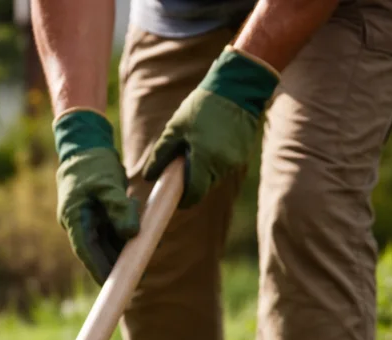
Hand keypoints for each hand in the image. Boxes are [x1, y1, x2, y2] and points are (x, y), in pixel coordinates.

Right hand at [54, 110, 139, 283]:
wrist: (86, 146)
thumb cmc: (94, 163)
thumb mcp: (108, 183)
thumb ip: (118, 208)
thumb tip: (131, 234)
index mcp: (74, 217)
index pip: (86, 250)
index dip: (98, 269)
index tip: (113, 283)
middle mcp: (79, 224)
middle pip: (97, 252)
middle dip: (116, 265)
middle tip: (137, 277)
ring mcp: (88, 221)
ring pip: (107, 244)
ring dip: (124, 252)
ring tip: (146, 259)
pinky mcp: (98, 217)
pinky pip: (112, 233)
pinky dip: (126, 239)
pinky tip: (144, 243)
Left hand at [144, 48, 278, 208]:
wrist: (237, 88)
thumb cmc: (203, 106)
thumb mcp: (176, 127)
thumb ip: (161, 154)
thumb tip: (148, 177)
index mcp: (204, 159)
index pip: (194, 195)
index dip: (183, 200)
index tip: (176, 197)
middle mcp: (221, 165)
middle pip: (203, 188)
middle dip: (191, 181)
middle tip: (183, 162)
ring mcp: (234, 162)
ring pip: (213, 178)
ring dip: (203, 170)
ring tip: (199, 145)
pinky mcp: (242, 156)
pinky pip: (223, 168)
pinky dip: (214, 161)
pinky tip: (213, 141)